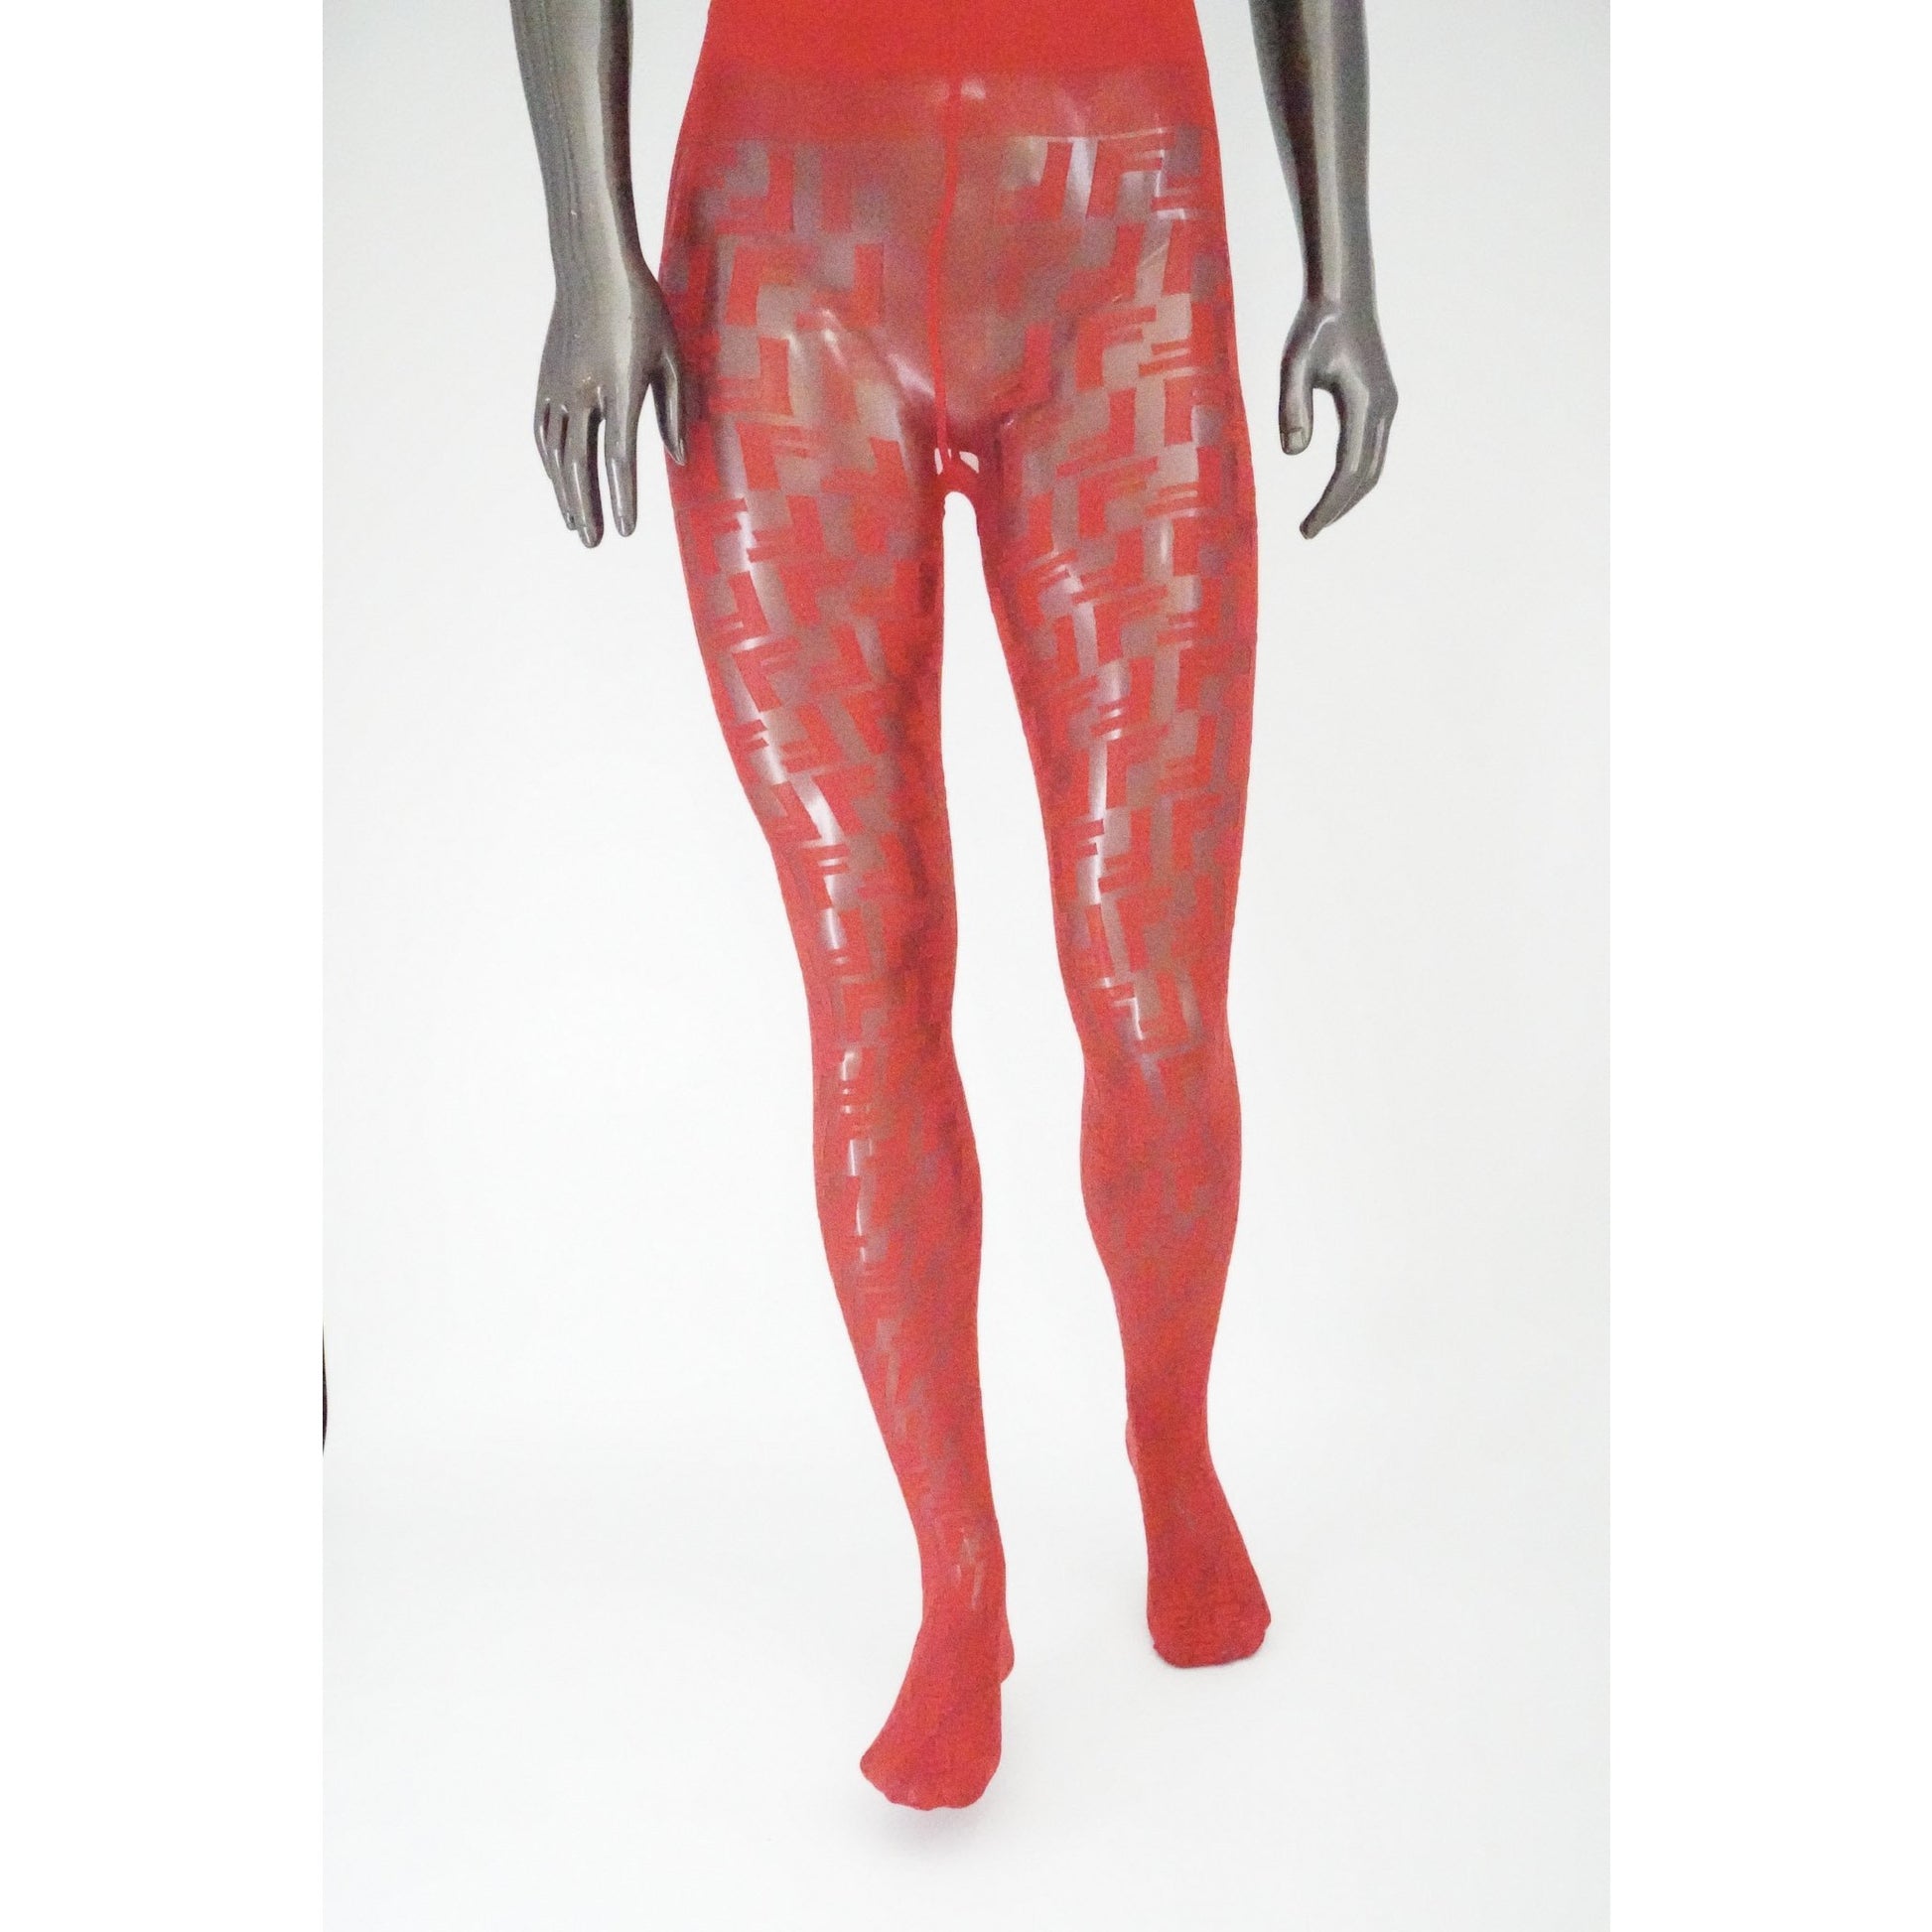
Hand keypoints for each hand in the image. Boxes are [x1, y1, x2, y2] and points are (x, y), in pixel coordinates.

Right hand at [533, 263, 687, 546]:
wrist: (592, 265)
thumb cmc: (642, 309)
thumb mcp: (672, 356)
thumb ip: (676, 409)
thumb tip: (679, 459)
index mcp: (620, 385)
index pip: (619, 455)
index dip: (622, 496)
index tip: (626, 529)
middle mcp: (583, 389)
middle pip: (580, 463)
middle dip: (588, 506)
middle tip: (596, 543)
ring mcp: (558, 384)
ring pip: (556, 452)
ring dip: (566, 492)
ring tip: (577, 524)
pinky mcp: (545, 378)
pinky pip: (543, 431)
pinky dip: (550, 462)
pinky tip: (559, 482)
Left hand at [1278, 294, 1396, 538]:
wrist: (1344, 293)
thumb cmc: (1315, 326)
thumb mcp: (1294, 363)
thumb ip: (1292, 406)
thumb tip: (1293, 454)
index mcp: (1366, 404)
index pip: (1349, 471)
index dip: (1329, 505)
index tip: (1307, 530)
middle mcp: (1384, 408)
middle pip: (1367, 475)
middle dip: (1339, 507)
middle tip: (1309, 531)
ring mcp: (1387, 405)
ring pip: (1374, 465)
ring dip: (1349, 495)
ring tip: (1319, 517)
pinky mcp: (1382, 401)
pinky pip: (1372, 450)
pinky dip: (1355, 475)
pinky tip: (1334, 486)